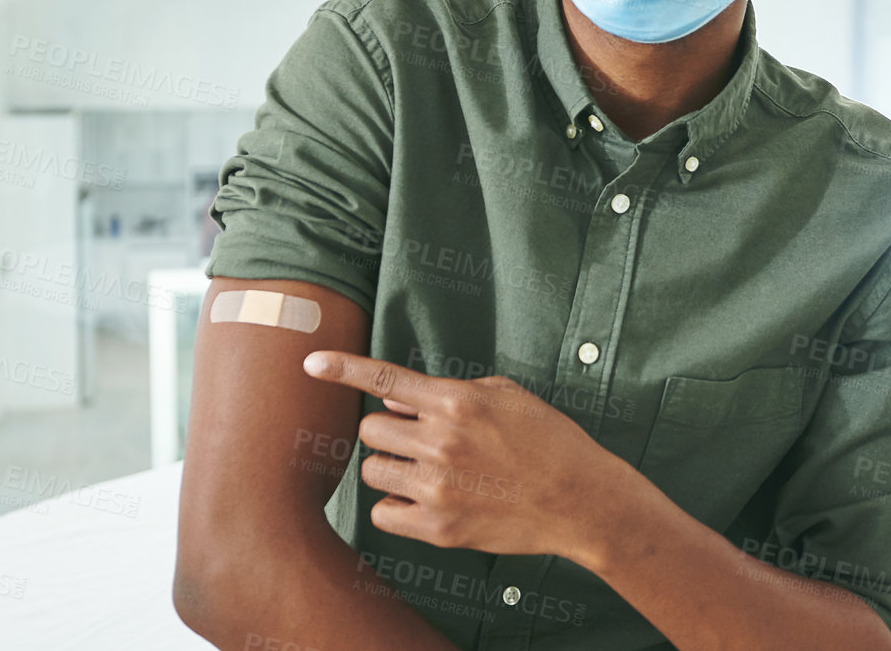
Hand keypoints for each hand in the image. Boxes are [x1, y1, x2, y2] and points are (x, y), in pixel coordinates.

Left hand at [302, 350, 629, 561]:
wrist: (580, 499)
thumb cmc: (548, 441)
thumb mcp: (504, 396)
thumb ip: (447, 392)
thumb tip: (396, 400)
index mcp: (457, 402)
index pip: (385, 380)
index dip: (342, 369)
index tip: (310, 362)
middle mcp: (441, 442)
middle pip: (371, 430)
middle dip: (388, 433)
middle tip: (418, 441)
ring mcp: (437, 487)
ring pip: (374, 471)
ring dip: (393, 469)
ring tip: (429, 473)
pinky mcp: (439, 527)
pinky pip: (383, 514)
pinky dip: (396, 508)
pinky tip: (425, 501)